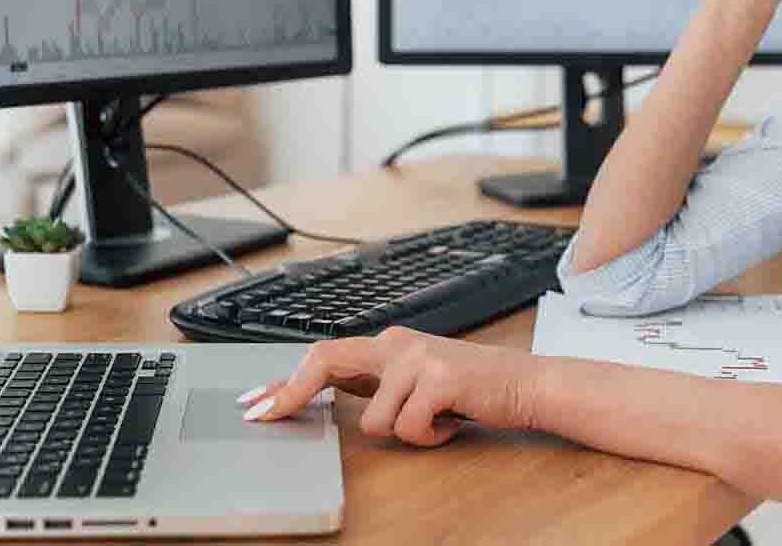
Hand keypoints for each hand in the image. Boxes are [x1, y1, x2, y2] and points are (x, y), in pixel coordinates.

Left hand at [237, 327, 538, 446]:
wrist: (525, 384)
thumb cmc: (470, 390)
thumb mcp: (414, 382)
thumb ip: (374, 385)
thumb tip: (323, 396)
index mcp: (388, 345)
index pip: (324, 357)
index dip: (285, 381)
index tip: (256, 402)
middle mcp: (397, 343)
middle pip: (325, 360)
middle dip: (290, 392)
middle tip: (264, 416)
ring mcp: (417, 358)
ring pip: (376, 420)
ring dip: (406, 434)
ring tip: (436, 421)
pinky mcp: (439, 377)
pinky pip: (410, 427)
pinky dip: (431, 437)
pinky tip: (451, 422)